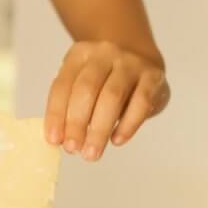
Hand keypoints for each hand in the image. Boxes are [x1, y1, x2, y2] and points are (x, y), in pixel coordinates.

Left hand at [45, 41, 169, 160]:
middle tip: (73, 149)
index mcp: (79, 55)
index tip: (54, 140)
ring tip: (92, 153)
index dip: (56, 115)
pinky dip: (127, 124)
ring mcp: (130, 63)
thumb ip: (70, 108)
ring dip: (99, 129)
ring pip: (112, 97)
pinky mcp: (153, 76)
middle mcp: (104, 54)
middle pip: (87, 90)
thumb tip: (61, 140)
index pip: (63, 86)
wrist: (139, 55)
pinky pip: (140, 102)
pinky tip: (117, 140)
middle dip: (77, 123)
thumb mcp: (81, 85)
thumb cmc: (104, 79)